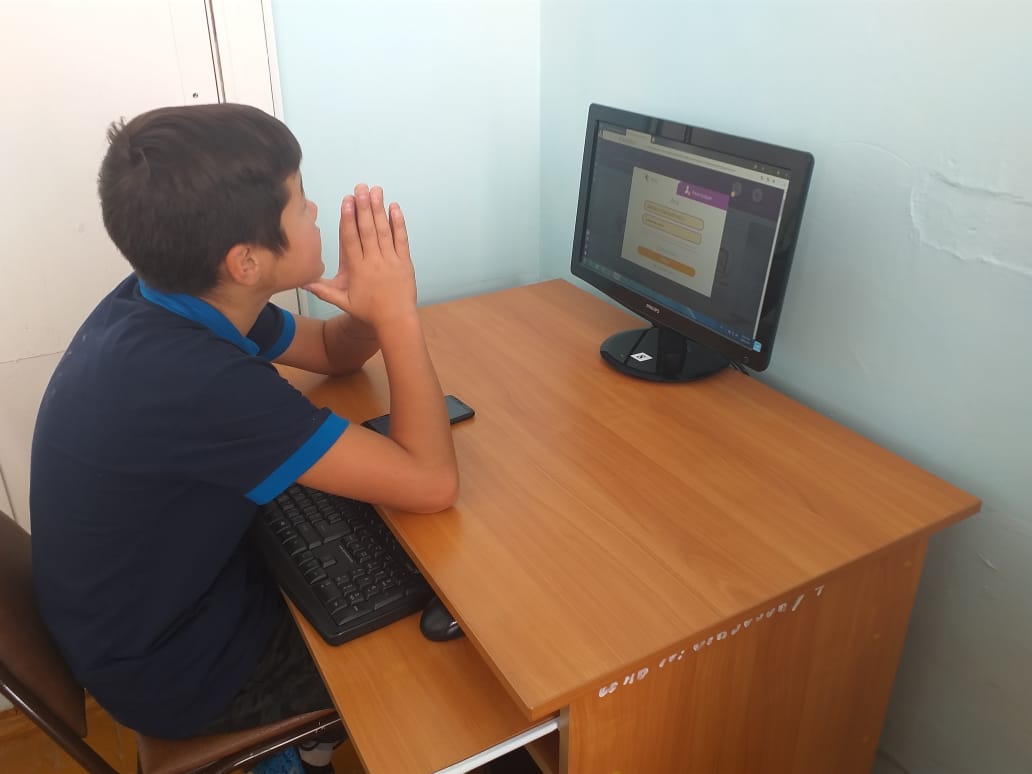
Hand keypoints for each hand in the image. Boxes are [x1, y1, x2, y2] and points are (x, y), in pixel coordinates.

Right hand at [305, 184, 416, 329]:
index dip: (348, 219)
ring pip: (384, 231)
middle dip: (364, 207)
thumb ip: (323, 290)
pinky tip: (394, 207)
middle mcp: (374, 261)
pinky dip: (398, 223)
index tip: (347, 202)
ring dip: (379, 209)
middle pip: (367, 230)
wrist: (396, 320)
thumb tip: (302, 282)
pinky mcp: (404, 261)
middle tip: (361, 188)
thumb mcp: (343, 302)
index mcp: (358, 269)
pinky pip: (401, 239)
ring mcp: (391, 260)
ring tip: (376, 191)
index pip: (351, 239)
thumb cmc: (370, 312)